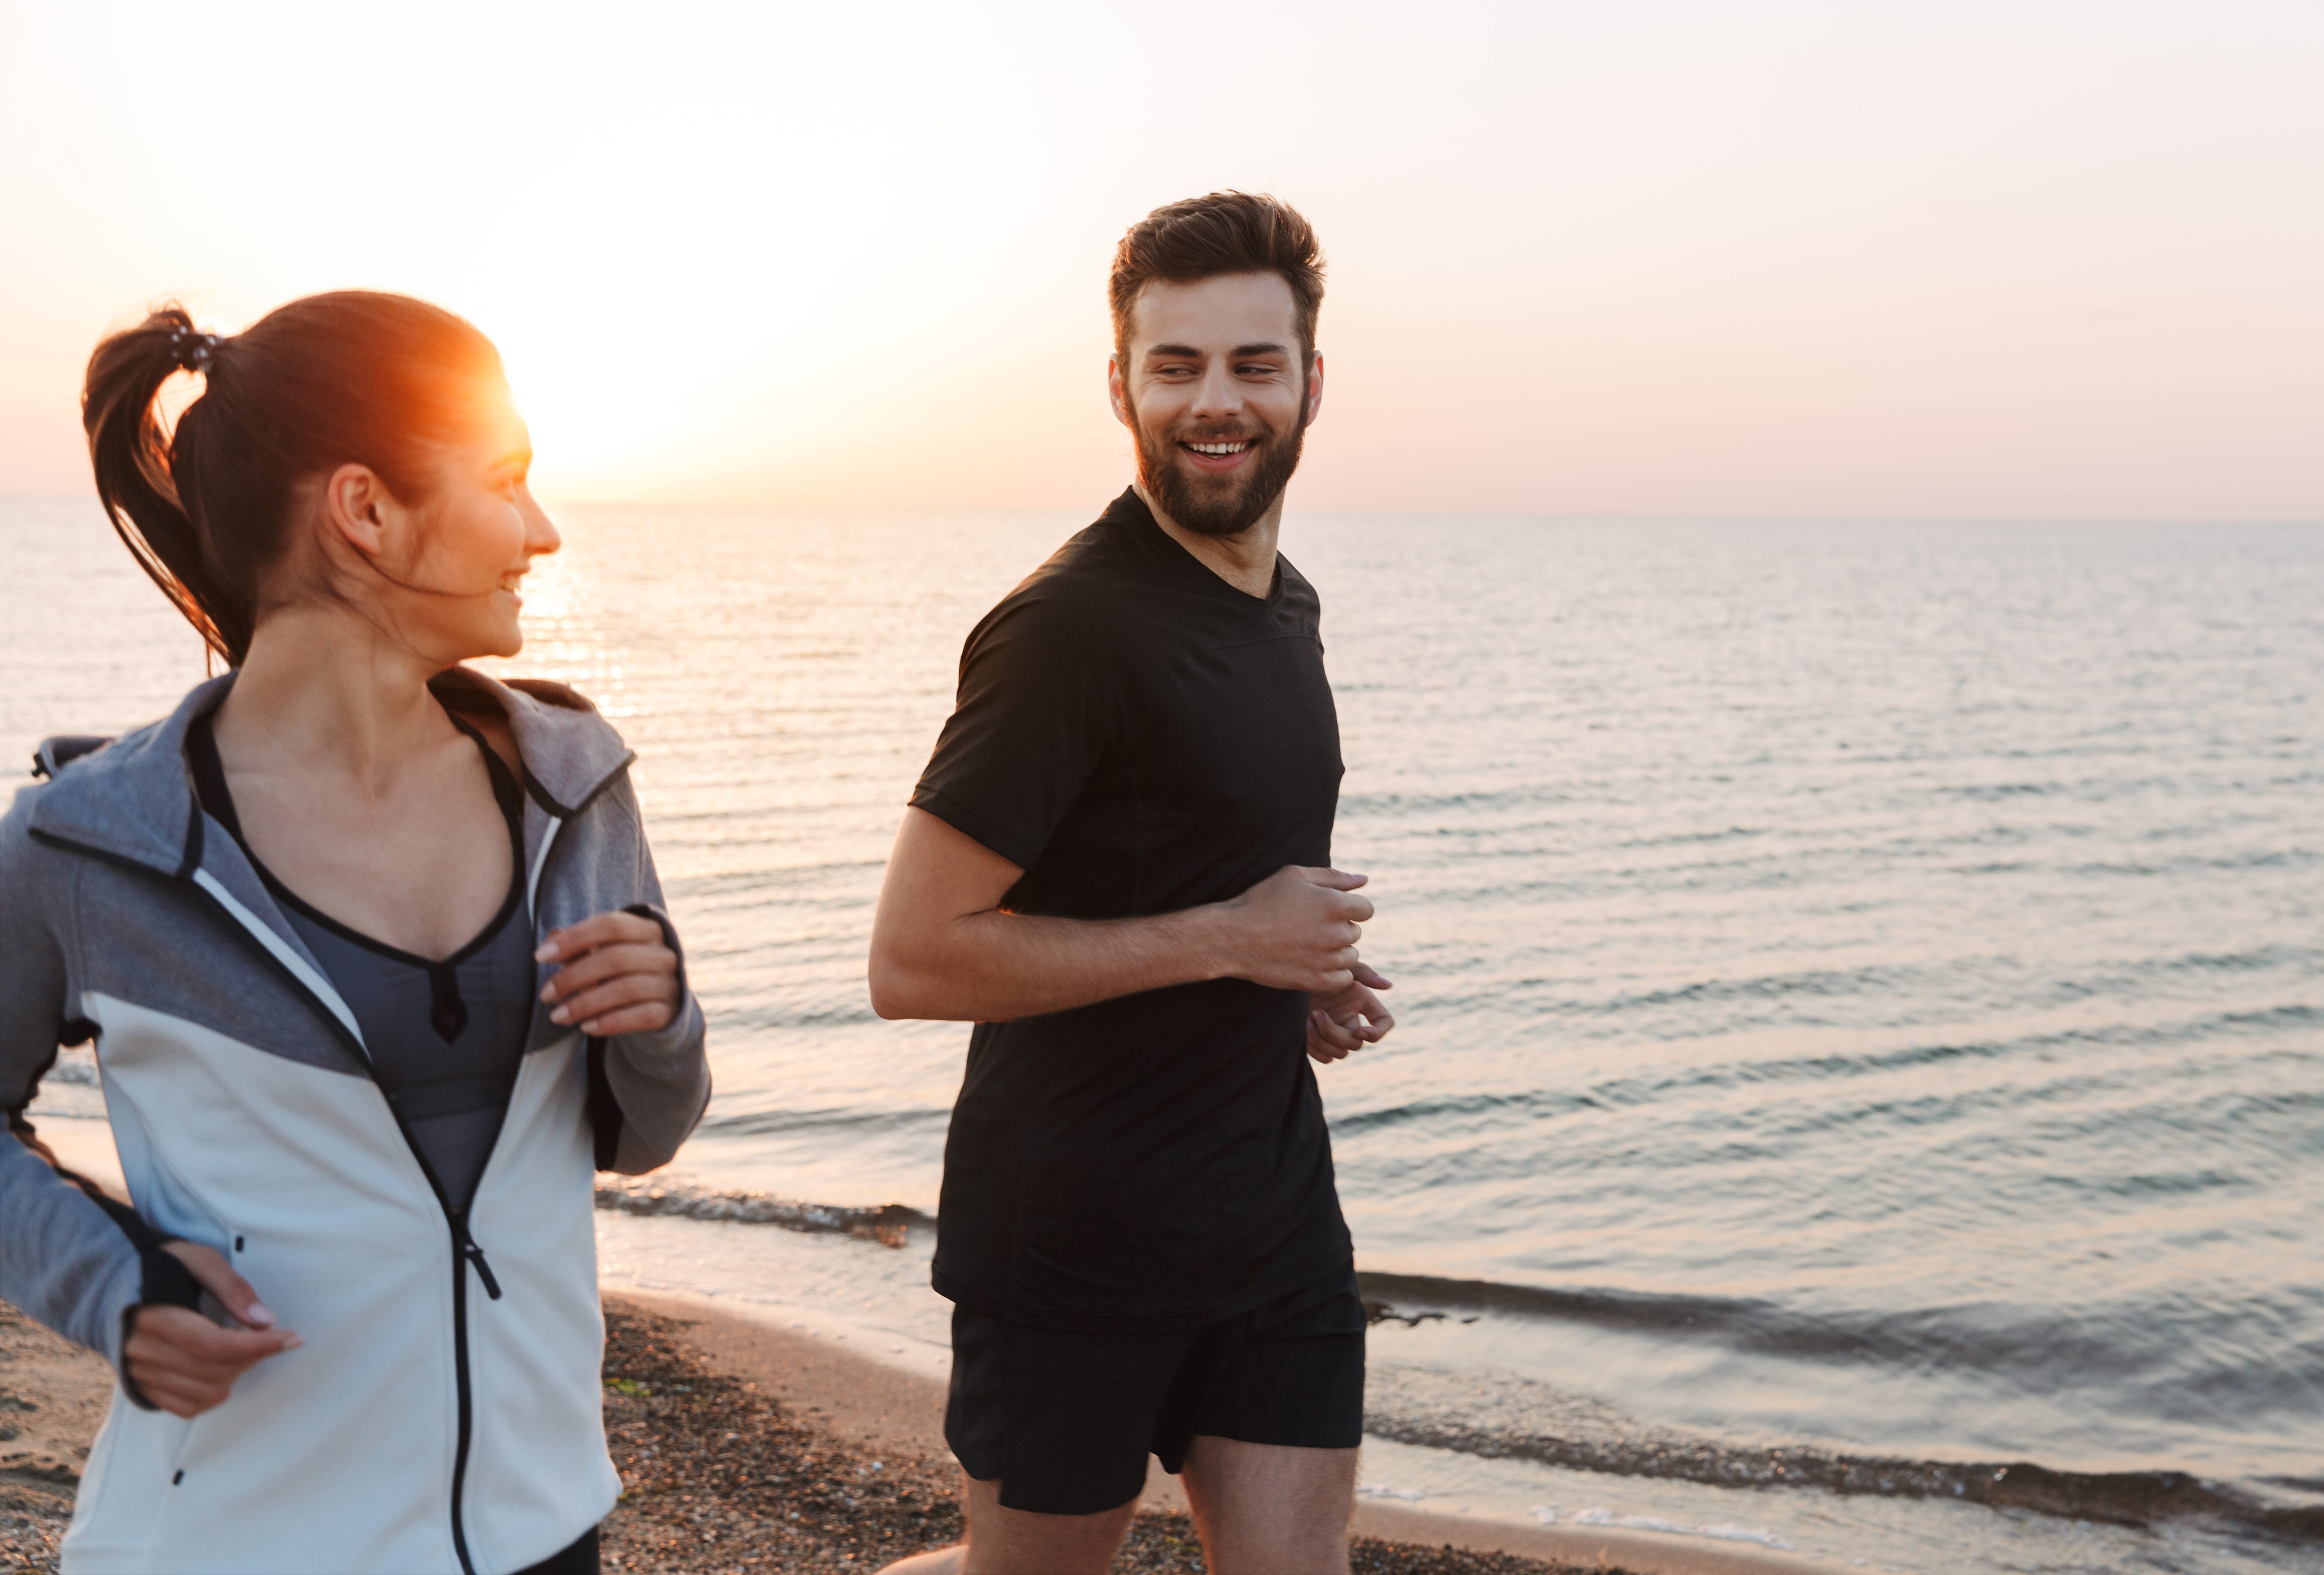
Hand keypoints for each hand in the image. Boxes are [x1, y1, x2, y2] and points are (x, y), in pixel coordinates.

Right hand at [124, 1242, 300, 1418]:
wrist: (114, 1285)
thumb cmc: (163, 1266)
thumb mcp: (199, 1259)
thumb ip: (232, 1287)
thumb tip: (264, 1319)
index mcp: (154, 1317)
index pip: (213, 1345)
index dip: (258, 1346)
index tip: (293, 1338)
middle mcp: (141, 1352)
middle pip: (214, 1371)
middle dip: (252, 1356)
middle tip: (267, 1335)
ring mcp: (138, 1374)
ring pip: (205, 1393)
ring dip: (236, 1374)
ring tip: (241, 1348)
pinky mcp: (141, 1388)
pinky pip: (186, 1407)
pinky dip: (214, 1394)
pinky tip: (222, 1369)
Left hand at [537, 911, 680, 1035]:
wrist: (659, 1003)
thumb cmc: (623, 972)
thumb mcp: (603, 953)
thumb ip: (579, 946)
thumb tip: (551, 939)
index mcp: (648, 929)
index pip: (611, 925)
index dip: (575, 938)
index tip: (540, 956)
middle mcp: (664, 953)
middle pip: (616, 958)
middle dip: (574, 977)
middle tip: (546, 994)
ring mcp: (671, 983)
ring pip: (627, 989)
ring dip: (586, 1004)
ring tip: (558, 1016)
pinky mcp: (671, 1012)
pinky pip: (642, 1016)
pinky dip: (611, 1022)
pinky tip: (587, 1027)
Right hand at [1222, 865, 1375, 993]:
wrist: (1233, 937)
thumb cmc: (1262, 901)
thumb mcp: (1295, 876)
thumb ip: (1334, 877)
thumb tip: (1364, 880)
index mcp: (1335, 904)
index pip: (1366, 909)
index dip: (1349, 908)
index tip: (1327, 911)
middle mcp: (1336, 933)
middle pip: (1355, 932)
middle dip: (1338, 928)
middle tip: (1308, 926)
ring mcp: (1328, 960)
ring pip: (1350, 956)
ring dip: (1336, 951)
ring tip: (1306, 944)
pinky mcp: (1317, 981)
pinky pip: (1343, 978)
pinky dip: (1333, 972)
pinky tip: (1312, 962)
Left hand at [1307, 962, 1394, 1063]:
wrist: (1283, 976)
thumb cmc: (1309, 967)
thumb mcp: (1337, 966)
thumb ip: (1364, 973)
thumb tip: (1389, 985)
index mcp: (1359, 1002)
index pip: (1384, 1022)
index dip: (1378, 1032)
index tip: (1359, 1031)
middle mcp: (1350, 1020)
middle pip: (1356, 1043)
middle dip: (1334, 1033)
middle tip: (1316, 1014)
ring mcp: (1334, 1033)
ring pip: (1340, 1054)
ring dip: (1322, 1040)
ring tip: (1305, 1021)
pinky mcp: (1318, 1043)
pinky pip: (1326, 1058)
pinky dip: (1315, 1049)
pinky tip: (1302, 1030)